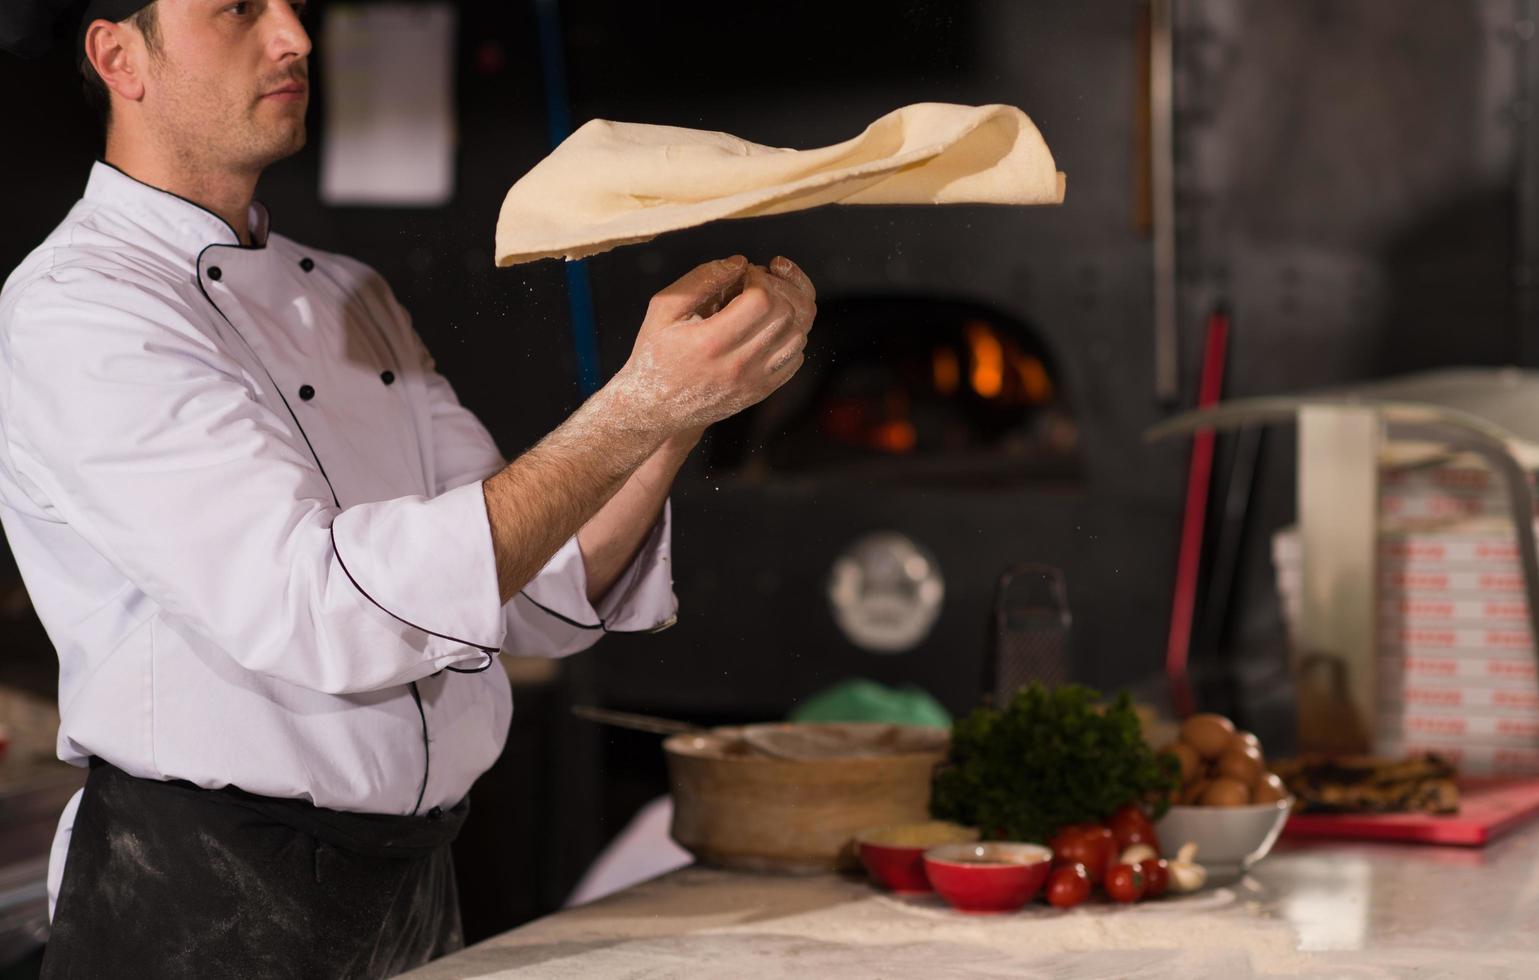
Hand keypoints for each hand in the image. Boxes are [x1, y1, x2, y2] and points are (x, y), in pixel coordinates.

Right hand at [611, 254, 816, 436]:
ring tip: (768, 299)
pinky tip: (769, 325)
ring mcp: (754, 381)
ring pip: (798, 335)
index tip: (746, 274)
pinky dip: (790, 334)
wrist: (656, 408)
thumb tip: (740, 263)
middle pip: (786, 315)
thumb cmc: (656, 353)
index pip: (762, 300)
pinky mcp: (762, 391)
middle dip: (779, 287)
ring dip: (789, 309)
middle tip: (760, 282)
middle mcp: (738, 365)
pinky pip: (796, 356)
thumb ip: (700, 280)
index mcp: (711, 342)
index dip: (761, 277)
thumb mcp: (663, 309)